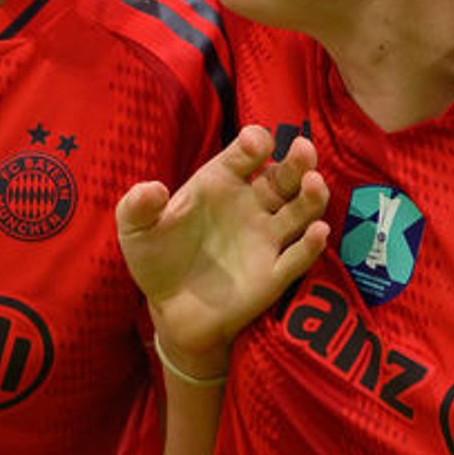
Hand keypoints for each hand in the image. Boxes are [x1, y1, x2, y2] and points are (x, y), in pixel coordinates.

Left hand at [116, 126, 330, 376]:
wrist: (171, 311)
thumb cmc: (156, 259)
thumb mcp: (136, 230)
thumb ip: (138, 206)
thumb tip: (151, 189)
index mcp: (220, 183)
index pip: (243, 155)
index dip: (252, 145)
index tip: (256, 143)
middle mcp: (250, 205)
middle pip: (283, 177)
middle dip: (297, 162)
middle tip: (304, 150)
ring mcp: (266, 239)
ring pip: (300, 211)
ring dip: (311, 196)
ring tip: (314, 183)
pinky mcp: (274, 274)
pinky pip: (298, 257)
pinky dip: (311, 245)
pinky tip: (317, 232)